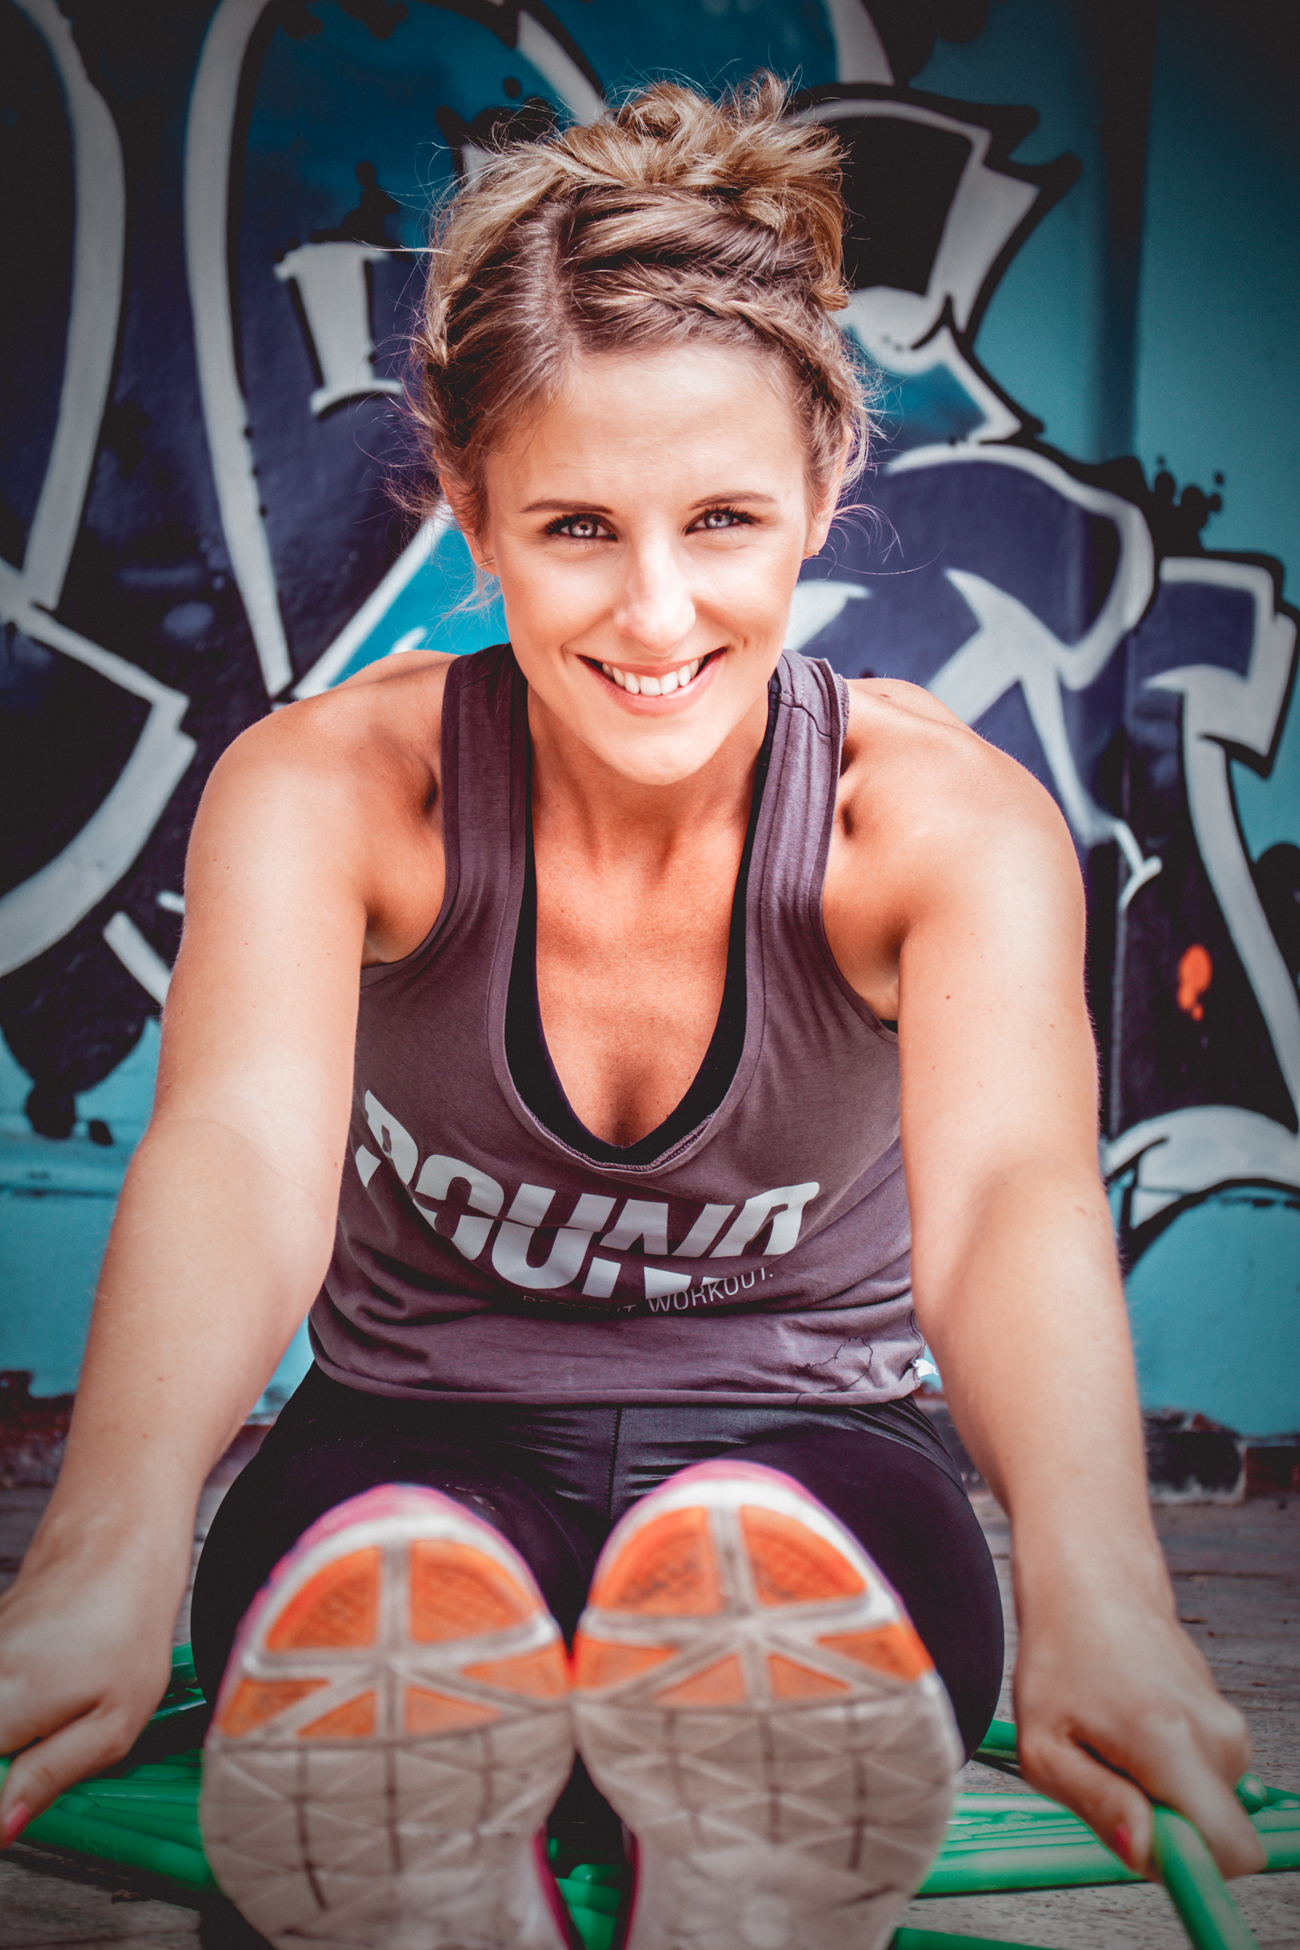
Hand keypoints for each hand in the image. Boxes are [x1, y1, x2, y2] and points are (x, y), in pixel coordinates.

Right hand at [0, 1528, 179, 1842]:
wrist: (117, 1542)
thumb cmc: (127, 1625)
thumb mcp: (112, 1723)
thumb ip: (49, 1779)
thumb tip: (2, 1828)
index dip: (4, 1795)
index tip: (23, 1794)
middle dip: (11, 1766)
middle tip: (54, 1748)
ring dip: (17, 1737)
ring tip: (62, 1711)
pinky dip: (15, 1706)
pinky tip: (53, 1686)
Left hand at [1013, 1588, 1263, 1879]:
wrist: (1092, 1583)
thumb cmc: (1060, 1657)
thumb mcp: (1047, 1745)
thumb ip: (1098, 1805)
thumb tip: (1142, 1853)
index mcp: (1171, 1741)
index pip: (1234, 1848)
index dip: (1192, 1866)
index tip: (1148, 1845)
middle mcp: (1214, 1734)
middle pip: (1214, 1836)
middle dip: (1163, 1829)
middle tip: (1106, 1778)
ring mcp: (1227, 1726)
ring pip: (1204, 1807)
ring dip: (1158, 1794)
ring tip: (1113, 1744)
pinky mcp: (1226, 1722)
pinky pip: (1201, 1779)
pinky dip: (1166, 1770)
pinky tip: (1132, 1728)